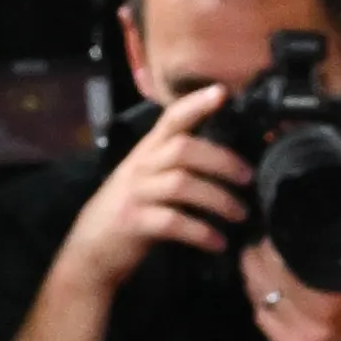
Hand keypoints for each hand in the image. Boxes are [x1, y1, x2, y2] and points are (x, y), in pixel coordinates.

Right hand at [61, 84, 259, 300]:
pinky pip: (173, 223)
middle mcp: (141, 166)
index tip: (222, 92)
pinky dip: (201, 233)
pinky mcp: (134, 223)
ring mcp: (136, 193)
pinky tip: (219, 243)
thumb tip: (226, 161)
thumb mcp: (149, 178)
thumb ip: (177, 165)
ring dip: (218, 199)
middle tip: (249, 178)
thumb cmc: (131, 210)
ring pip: (181, 184)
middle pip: (183, 149)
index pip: (171, 118)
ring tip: (240, 214)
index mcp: (148, 150)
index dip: (196, 103)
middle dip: (221, 161)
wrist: (92, 248)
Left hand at [244, 242, 340, 340]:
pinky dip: (258, 299)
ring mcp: (295, 335)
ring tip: (257, 263)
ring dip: (253, 276)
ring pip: (259, 295)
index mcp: (337, 299)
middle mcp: (313, 317)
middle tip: (262, 246)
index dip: (276, 245)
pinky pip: (261, 315)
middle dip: (260, 256)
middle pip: (268, 276)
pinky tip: (262, 291)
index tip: (276, 234)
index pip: (291, 263)